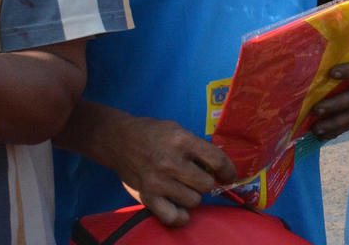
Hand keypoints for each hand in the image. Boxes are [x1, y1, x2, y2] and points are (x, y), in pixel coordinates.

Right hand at [114, 117, 235, 226]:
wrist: (119, 141)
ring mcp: (158, 182)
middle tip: (200, 179)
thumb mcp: (179, 130)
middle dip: (207, 182)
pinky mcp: (147, 197)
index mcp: (183, 142)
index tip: (229, 176)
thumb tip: (218, 165)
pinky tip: (179, 206)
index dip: (228, 171)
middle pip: (207, 184)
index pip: (217, 160)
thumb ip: (197, 146)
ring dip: (194, 196)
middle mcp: (171, 163)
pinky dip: (180, 216)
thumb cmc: (153, 133)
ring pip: (194, 201)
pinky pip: (172, 217)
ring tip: (186, 188)